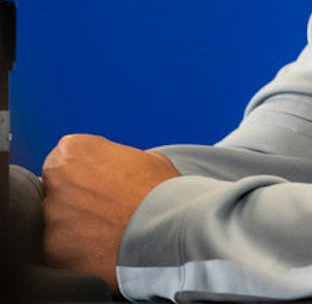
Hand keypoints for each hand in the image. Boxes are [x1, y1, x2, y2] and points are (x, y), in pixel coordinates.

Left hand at [42, 134, 179, 291]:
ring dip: (76, 227)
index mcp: (75, 150)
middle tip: (106, 209)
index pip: (66, 158)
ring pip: (58, 221)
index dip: (86, 172)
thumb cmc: (164, 192)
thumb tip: (113, 171)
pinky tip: (104, 250)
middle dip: (76, 198)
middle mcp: (57, 178)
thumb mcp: (147, 159)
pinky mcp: (53, 248)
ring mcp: (53, 215)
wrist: (169, 231)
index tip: (102, 182)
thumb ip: (117, 160)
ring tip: (109, 232)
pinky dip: (77, 252)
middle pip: (58, 189)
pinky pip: (60, 249)